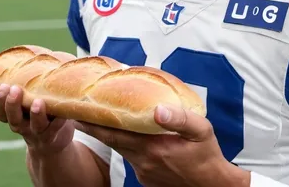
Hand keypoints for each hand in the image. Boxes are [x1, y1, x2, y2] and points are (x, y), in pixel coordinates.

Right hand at [0, 84, 74, 155]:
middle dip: (10, 103)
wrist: (54, 140)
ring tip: (37, 102)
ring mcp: (38, 130)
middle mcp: (22, 123)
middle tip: (12, 88)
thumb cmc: (39, 108)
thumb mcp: (26, 95)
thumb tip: (15, 56)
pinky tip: (60, 112)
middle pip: (11, 117)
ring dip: (35, 113)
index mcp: (13, 112)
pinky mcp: (56, 132)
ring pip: (34, 124)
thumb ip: (19, 79)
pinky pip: (56, 127)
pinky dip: (57, 120)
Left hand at [74, 105, 249, 186]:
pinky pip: (130, 156)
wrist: (212, 186)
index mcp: (152, 147)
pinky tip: (127, 135)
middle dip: (92, 126)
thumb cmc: (207, 156)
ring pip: (120, 148)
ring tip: (98, 118)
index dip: (94, 122)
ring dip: (107, 134)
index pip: (114, 132)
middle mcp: (143, 159)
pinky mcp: (146, 177)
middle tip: (76, 112)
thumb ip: (180, 118)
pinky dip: (124, 144)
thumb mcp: (201, 131)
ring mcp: (143, 170)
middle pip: (110, 140)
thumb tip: (158, 109)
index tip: (77, 110)